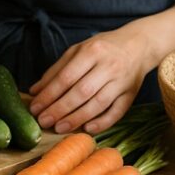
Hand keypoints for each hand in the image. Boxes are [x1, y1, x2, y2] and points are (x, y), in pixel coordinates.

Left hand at [28, 26, 154, 134]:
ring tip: (59, 128)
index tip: (35, 108)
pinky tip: (87, 129)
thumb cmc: (103, 48)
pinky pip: (117, 112)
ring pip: (98, 104)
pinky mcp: (131, 94)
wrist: (139, 44)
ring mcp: (121, 81)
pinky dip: (102, 122)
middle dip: (60, 109)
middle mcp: (108, 66)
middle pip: (81, 92)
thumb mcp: (78, 51)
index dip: (49, 94)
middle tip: (44, 122)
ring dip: (77, 118)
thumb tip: (34, 91)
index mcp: (92, 51)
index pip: (67, 77)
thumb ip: (56, 70)